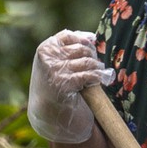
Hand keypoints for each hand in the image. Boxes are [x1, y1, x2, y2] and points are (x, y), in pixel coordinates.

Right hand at [28, 29, 111, 144]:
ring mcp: (54, 70)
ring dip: (98, 68)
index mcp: (46, 49)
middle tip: (96, 66)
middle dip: (92, 56)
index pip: (69, 36)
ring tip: (100, 73)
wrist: (49, 111)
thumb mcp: (57, 62)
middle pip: (81, 48)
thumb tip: (92, 37)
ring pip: (87, 61)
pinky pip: (88, 75)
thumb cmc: (56, 84)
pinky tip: (100, 80)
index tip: (90, 51)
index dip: (84, 42)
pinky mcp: (64, 83)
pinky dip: (97, 77)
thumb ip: (70, 47)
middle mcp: (48, 57)